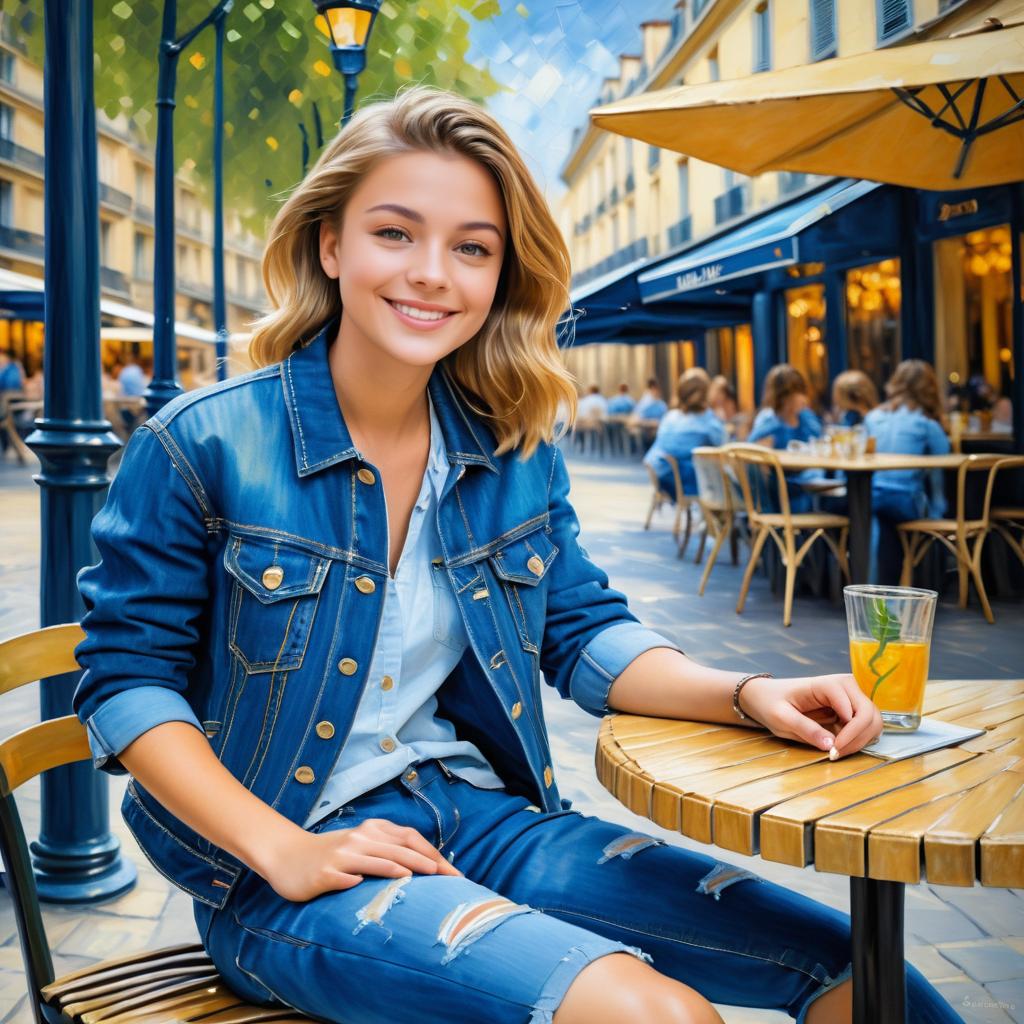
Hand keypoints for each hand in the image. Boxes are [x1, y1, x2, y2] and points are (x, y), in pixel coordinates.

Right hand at [259, 818, 461, 901]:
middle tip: (449, 878)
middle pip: (399, 848)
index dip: (433, 853)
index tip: (453, 872)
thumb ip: (387, 848)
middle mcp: (360, 839)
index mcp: (372, 830)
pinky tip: (364, 885)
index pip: (410, 838)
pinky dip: (355, 879)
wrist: (286, 855)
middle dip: (427, 862)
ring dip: (399, 866)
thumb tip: (425, 862)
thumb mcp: (361, 844)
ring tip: (421, 876)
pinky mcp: (324, 873)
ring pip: (375, 859)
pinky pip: (342, 876)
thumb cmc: (330, 853)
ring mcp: (341, 855)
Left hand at [739, 674, 882, 758]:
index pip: (854, 709)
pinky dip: (860, 738)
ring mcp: (851, 696)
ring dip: (861, 740)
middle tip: (836, 755)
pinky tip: (841, 746)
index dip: (849, 733)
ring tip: (838, 752)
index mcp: (828, 685)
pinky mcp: (852, 707)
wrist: (766, 696)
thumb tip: (831, 746)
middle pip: (870, 714)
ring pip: (873, 720)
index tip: (833, 751)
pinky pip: (867, 724)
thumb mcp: (781, 717)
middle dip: (857, 738)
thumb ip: (805, 729)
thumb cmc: (771, 703)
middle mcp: (845, 685)